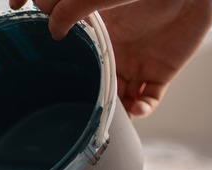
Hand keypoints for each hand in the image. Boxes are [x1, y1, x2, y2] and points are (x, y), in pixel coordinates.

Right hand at [9, 0, 211, 116]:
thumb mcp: (103, 0)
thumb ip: (74, 9)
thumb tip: (51, 28)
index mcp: (98, 38)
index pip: (78, 61)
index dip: (68, 74)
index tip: (58, 85)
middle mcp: (115, 55)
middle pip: (98, 86)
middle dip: (92, 101)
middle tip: (85, 110)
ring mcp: (138, 66)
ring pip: (120, 99)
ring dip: (117, 111)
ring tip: (111, 115)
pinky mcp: (161, 75)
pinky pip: (148, 101)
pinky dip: (142, 110)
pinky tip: (137, 107)